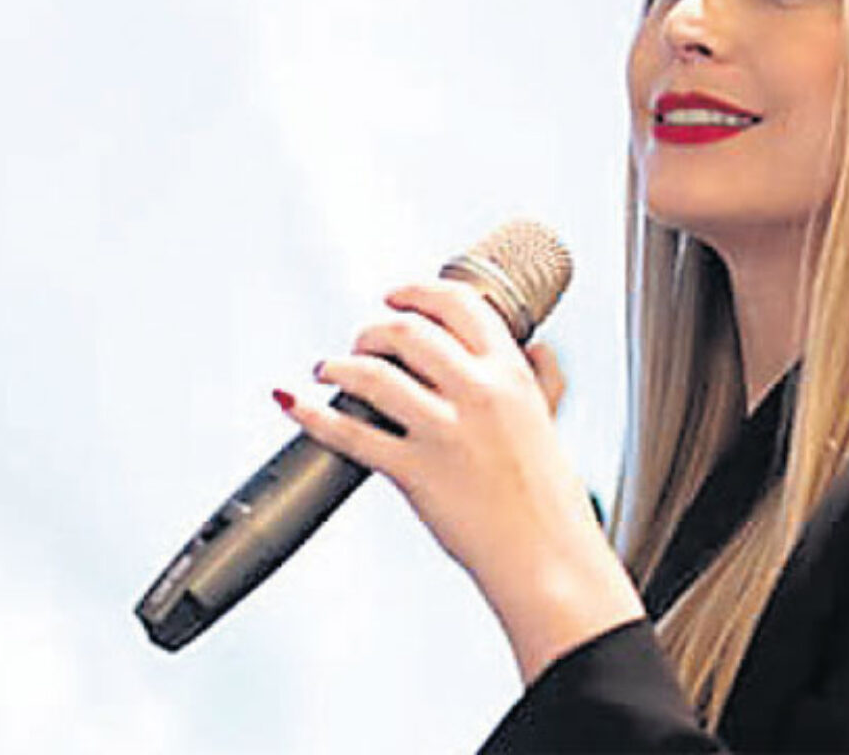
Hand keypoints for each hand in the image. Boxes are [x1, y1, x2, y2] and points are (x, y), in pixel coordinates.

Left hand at [272, 279, 642, 682]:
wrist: (546, 556)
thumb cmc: (549, 497)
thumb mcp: (550, 421)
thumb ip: (540, 381)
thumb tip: (535, 351)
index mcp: (511, 374)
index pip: (460, 305)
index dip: (418, 292)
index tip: (396, 296)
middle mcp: (477, 393)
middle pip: (409, 332)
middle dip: (374, 328)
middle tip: (363, 338)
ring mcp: (443, 431)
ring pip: (373, 375)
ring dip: (340, 364)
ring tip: (329, 368)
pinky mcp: (415, 471)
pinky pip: (351, 434)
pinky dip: (314, 415)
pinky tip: (298, 404)